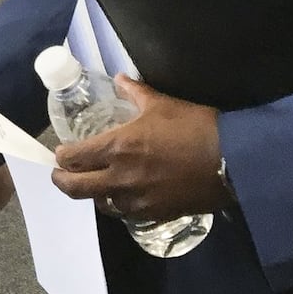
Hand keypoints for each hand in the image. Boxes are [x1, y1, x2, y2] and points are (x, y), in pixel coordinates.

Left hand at [50, 77, 226, 220]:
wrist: (231, 161)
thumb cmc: (194, 127)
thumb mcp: (161, 104)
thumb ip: (135, 92)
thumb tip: (120, 79)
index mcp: (117, 147)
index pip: (73, 158)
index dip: (62, 156)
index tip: (61, 152)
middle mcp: (120, 178)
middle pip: (75, 188)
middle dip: (62, 181)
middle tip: (61, 174)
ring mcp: (136, 200)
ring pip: (100, 204)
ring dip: (93, 193)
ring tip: (95, 183)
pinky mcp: (154, 214)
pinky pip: (125, 213)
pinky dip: (118, 204)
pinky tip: (123, 195)